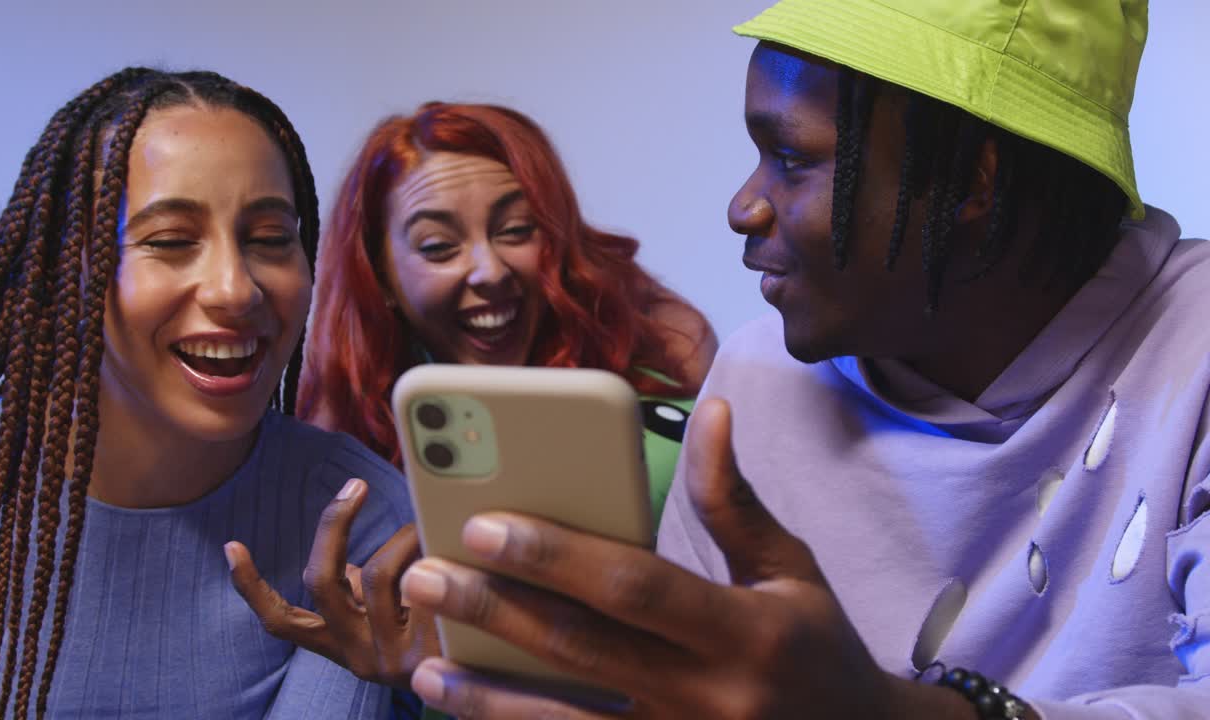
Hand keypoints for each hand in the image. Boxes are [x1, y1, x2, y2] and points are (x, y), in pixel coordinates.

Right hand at [225, 478, 441, 689]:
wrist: (495, 680)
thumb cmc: (440, 629)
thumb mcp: (393, 608)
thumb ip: (367, 580)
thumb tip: (351, 526)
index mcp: (340, 644)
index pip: (282, 621)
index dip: (252, 586)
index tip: (232, 547)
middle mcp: (357, 656)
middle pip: (320, 580)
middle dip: (333, 524)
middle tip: (354, 488)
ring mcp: (390, 660)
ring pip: (378, 571)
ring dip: (405, 537)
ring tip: (434, 532)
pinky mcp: (427, 655)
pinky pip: (421, 581)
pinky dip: (435, 554)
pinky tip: (459, 555)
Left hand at [397, 398, 983, 718]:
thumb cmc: (817, 648)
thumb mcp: (792, 571)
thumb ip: (736, 503)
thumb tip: (712, 415)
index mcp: (746, 631)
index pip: (635, 586)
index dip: (556, 556)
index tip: (485, 522)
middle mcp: (710, 697)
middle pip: (583, 650)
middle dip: (495, 611)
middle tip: (423, 575)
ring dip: (488, 694)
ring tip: (425, 661)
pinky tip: (468, 713)